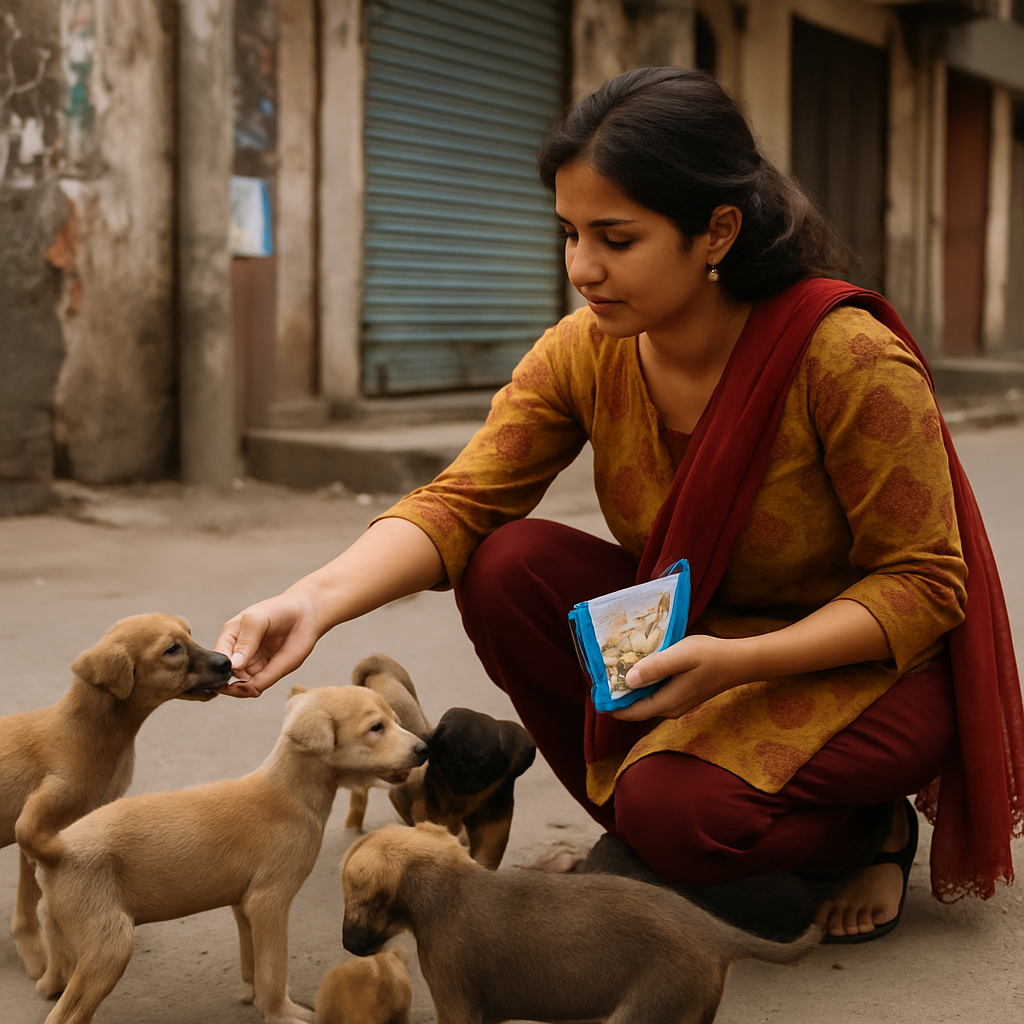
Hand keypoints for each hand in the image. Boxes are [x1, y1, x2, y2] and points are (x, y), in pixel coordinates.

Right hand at [215, 591, 322, 697]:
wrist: (305, 613)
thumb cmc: (277, 611)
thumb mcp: (256, 620)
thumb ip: (246, 643)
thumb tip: (234, 666)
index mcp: (230, 638)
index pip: (218, 657)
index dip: (219, 668)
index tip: (230, 674)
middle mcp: (238, 653)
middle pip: (226, 675)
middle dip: (230, 684)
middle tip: (241, 686)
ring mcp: (253, 663)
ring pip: (241, 684)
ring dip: (242, 690)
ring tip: (250, 688)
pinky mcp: (268, 671)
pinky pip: (257, 685)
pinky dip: (254, 689)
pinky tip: (255, 688)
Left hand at [609, 634, 745, 721]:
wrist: (739, 661)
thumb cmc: (711, 656)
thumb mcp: (681, 656)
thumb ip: (655, 667)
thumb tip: (628, 680)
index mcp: (666, 703)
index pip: (629, 713)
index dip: (609, 705)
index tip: (593, 690)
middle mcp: (669, 709)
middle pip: (634, 708)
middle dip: (616, 695)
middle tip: (599, 675)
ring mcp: (676, 704)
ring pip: (644, 701)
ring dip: (628, 689)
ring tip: (613, 670)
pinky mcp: (681, 695)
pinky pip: (654, 694)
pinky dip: (642, 685)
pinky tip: (637, 668)